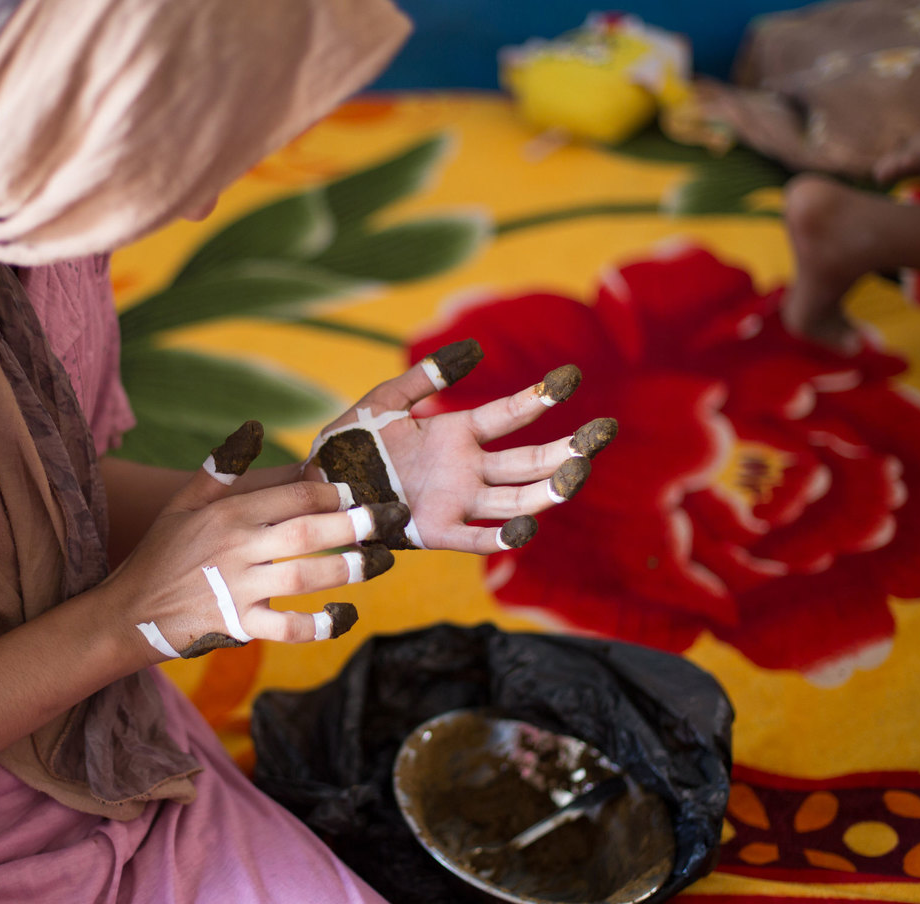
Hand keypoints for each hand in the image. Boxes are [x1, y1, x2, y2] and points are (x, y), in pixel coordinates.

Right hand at [111, 422, 403, 660]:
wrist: (130, 611)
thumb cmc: (162, 553)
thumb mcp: (183, 503)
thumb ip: (221, 467)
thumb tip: (253, 427)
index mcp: (229, 514)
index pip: (293, 496)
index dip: (333, 492)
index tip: (360, 492)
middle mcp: (236, 549)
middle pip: (308, 532)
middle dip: (355, 524)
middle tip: (392, 518)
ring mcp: (238, 589)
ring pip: (305, 576)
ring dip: (349, 569)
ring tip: (382, 561)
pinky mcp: (239, 625)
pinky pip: (288, 627)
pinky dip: (320, 624)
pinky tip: (346, 615)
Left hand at [305, 340, 615, 554]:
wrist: (316, 489)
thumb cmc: (348, 445)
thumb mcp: (386, 402)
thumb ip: (427, 377)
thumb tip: (475, 350)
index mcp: (456, 434)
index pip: (509, 414)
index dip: (539, 397)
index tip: (570, 377)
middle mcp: (465, 470)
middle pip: (529, 461)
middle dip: (568, 448)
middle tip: (603, 432)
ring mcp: (455, 501)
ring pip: (516, 498)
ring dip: (549, 488)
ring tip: (579, 472)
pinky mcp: (436, 532)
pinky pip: (477, 538)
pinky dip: (502, 536)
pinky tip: (527, 528)